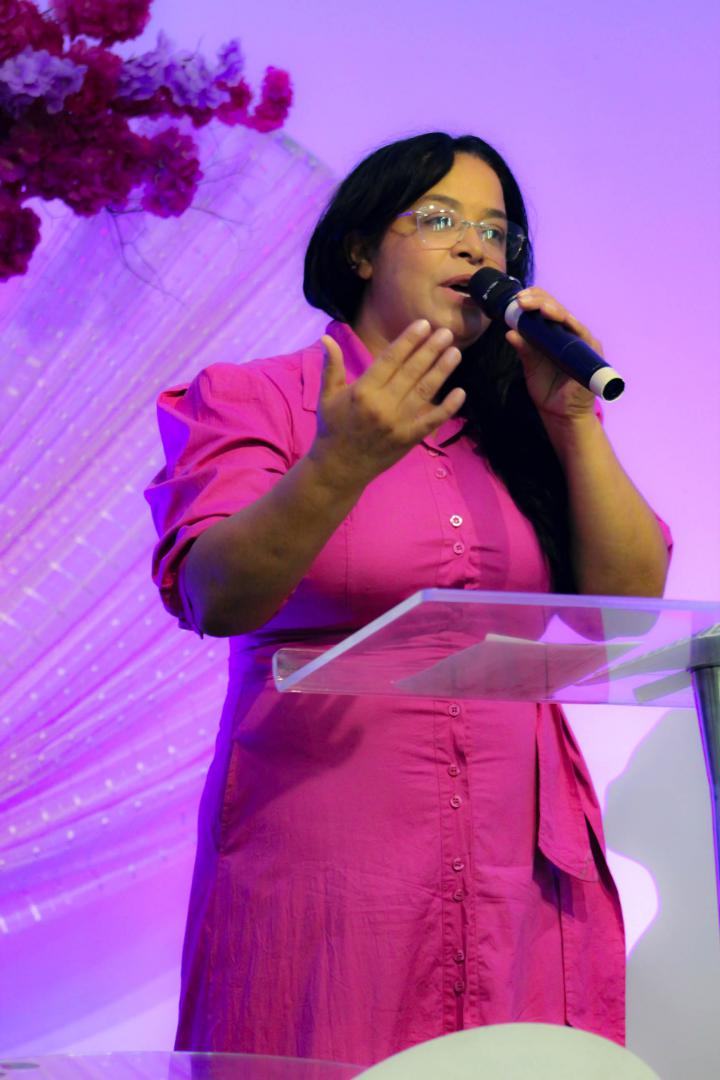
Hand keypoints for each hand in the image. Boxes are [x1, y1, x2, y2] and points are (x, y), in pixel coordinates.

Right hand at [310, 320, 465, 490]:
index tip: (424, 324)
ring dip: (442, 371)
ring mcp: (398, 423)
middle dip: (430, 350)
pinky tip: (461, 392)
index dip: (408, 340)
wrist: (339, 468)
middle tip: (446, 332)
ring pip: (425, 392)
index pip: (390, 359)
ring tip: (455, 352)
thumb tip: (326, 336)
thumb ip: (331, 366)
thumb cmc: (333, 429)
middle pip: (412, 372)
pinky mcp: (408, 439)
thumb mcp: (327, 396)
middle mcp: (382, 405)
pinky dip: (448, 408)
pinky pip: (432, 421)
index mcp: (362, 391)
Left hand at [506, 288, 599, 422]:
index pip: (545, 309)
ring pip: (568, 317)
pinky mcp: (591, 351)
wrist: (560, 414)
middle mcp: (569, 333)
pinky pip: (581, 333)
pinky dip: (570, 324)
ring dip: (552, 309)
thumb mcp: (531, 366)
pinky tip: (558, 317)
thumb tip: (509, 332)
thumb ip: (524, 349)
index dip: (533, 301)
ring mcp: (581, 341)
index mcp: (553, 334)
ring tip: (537, 306)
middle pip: (556, 308)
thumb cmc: (547, 388)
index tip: (516, 299)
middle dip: (539, 300)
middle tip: (521, 300)